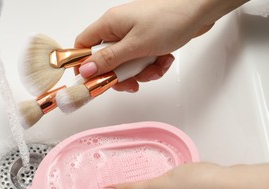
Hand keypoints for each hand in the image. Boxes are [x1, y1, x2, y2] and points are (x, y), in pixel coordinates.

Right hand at [75, 0, 246, 90]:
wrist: (200, 10)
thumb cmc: (170, 19)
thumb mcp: (135, 45)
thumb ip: (109, 60)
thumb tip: (86, 70)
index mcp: (109, 25)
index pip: (83, 47)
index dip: (84, 66)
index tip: (92, 82)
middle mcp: (118, 29)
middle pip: (106, 60)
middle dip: (120, 75)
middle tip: (131, 83)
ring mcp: (133, 35)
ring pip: (126, 64)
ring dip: (140, 72)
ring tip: (154, 68)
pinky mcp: (147, 40)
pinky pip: (141, 61)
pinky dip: (152, 66)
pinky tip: (164, 61)